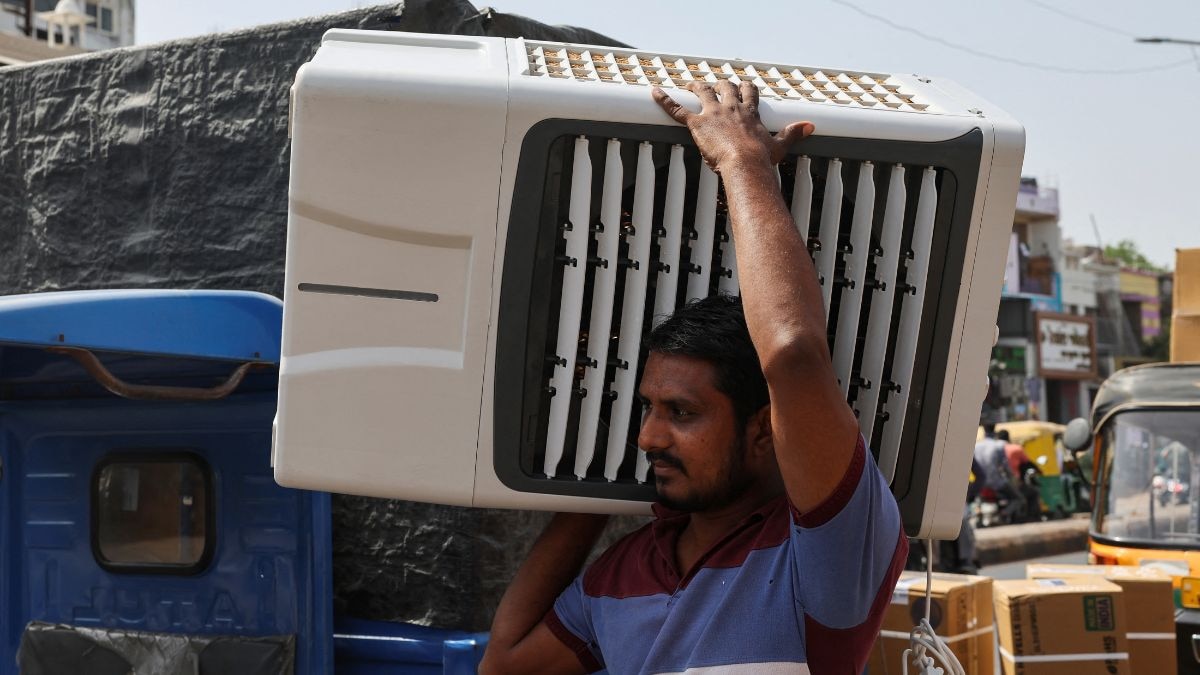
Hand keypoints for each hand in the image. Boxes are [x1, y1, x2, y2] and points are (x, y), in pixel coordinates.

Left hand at [652, 80, 813, 172]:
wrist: (746, 164)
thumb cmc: (761, 159)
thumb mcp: (779, 145)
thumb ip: (793, 134)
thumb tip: (810, 127)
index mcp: (749, 113)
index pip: (748, 92)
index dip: (744, 88)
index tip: (742, 85)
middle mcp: (731, 108)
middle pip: (725, 87)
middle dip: (720, 84)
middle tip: (714, 84)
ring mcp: (713, 114)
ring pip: (703, 92)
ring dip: (696, 86)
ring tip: (690, 84)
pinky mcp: (696, 123)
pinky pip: (677, 109)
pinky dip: (664, 101)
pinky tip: (655, 92)